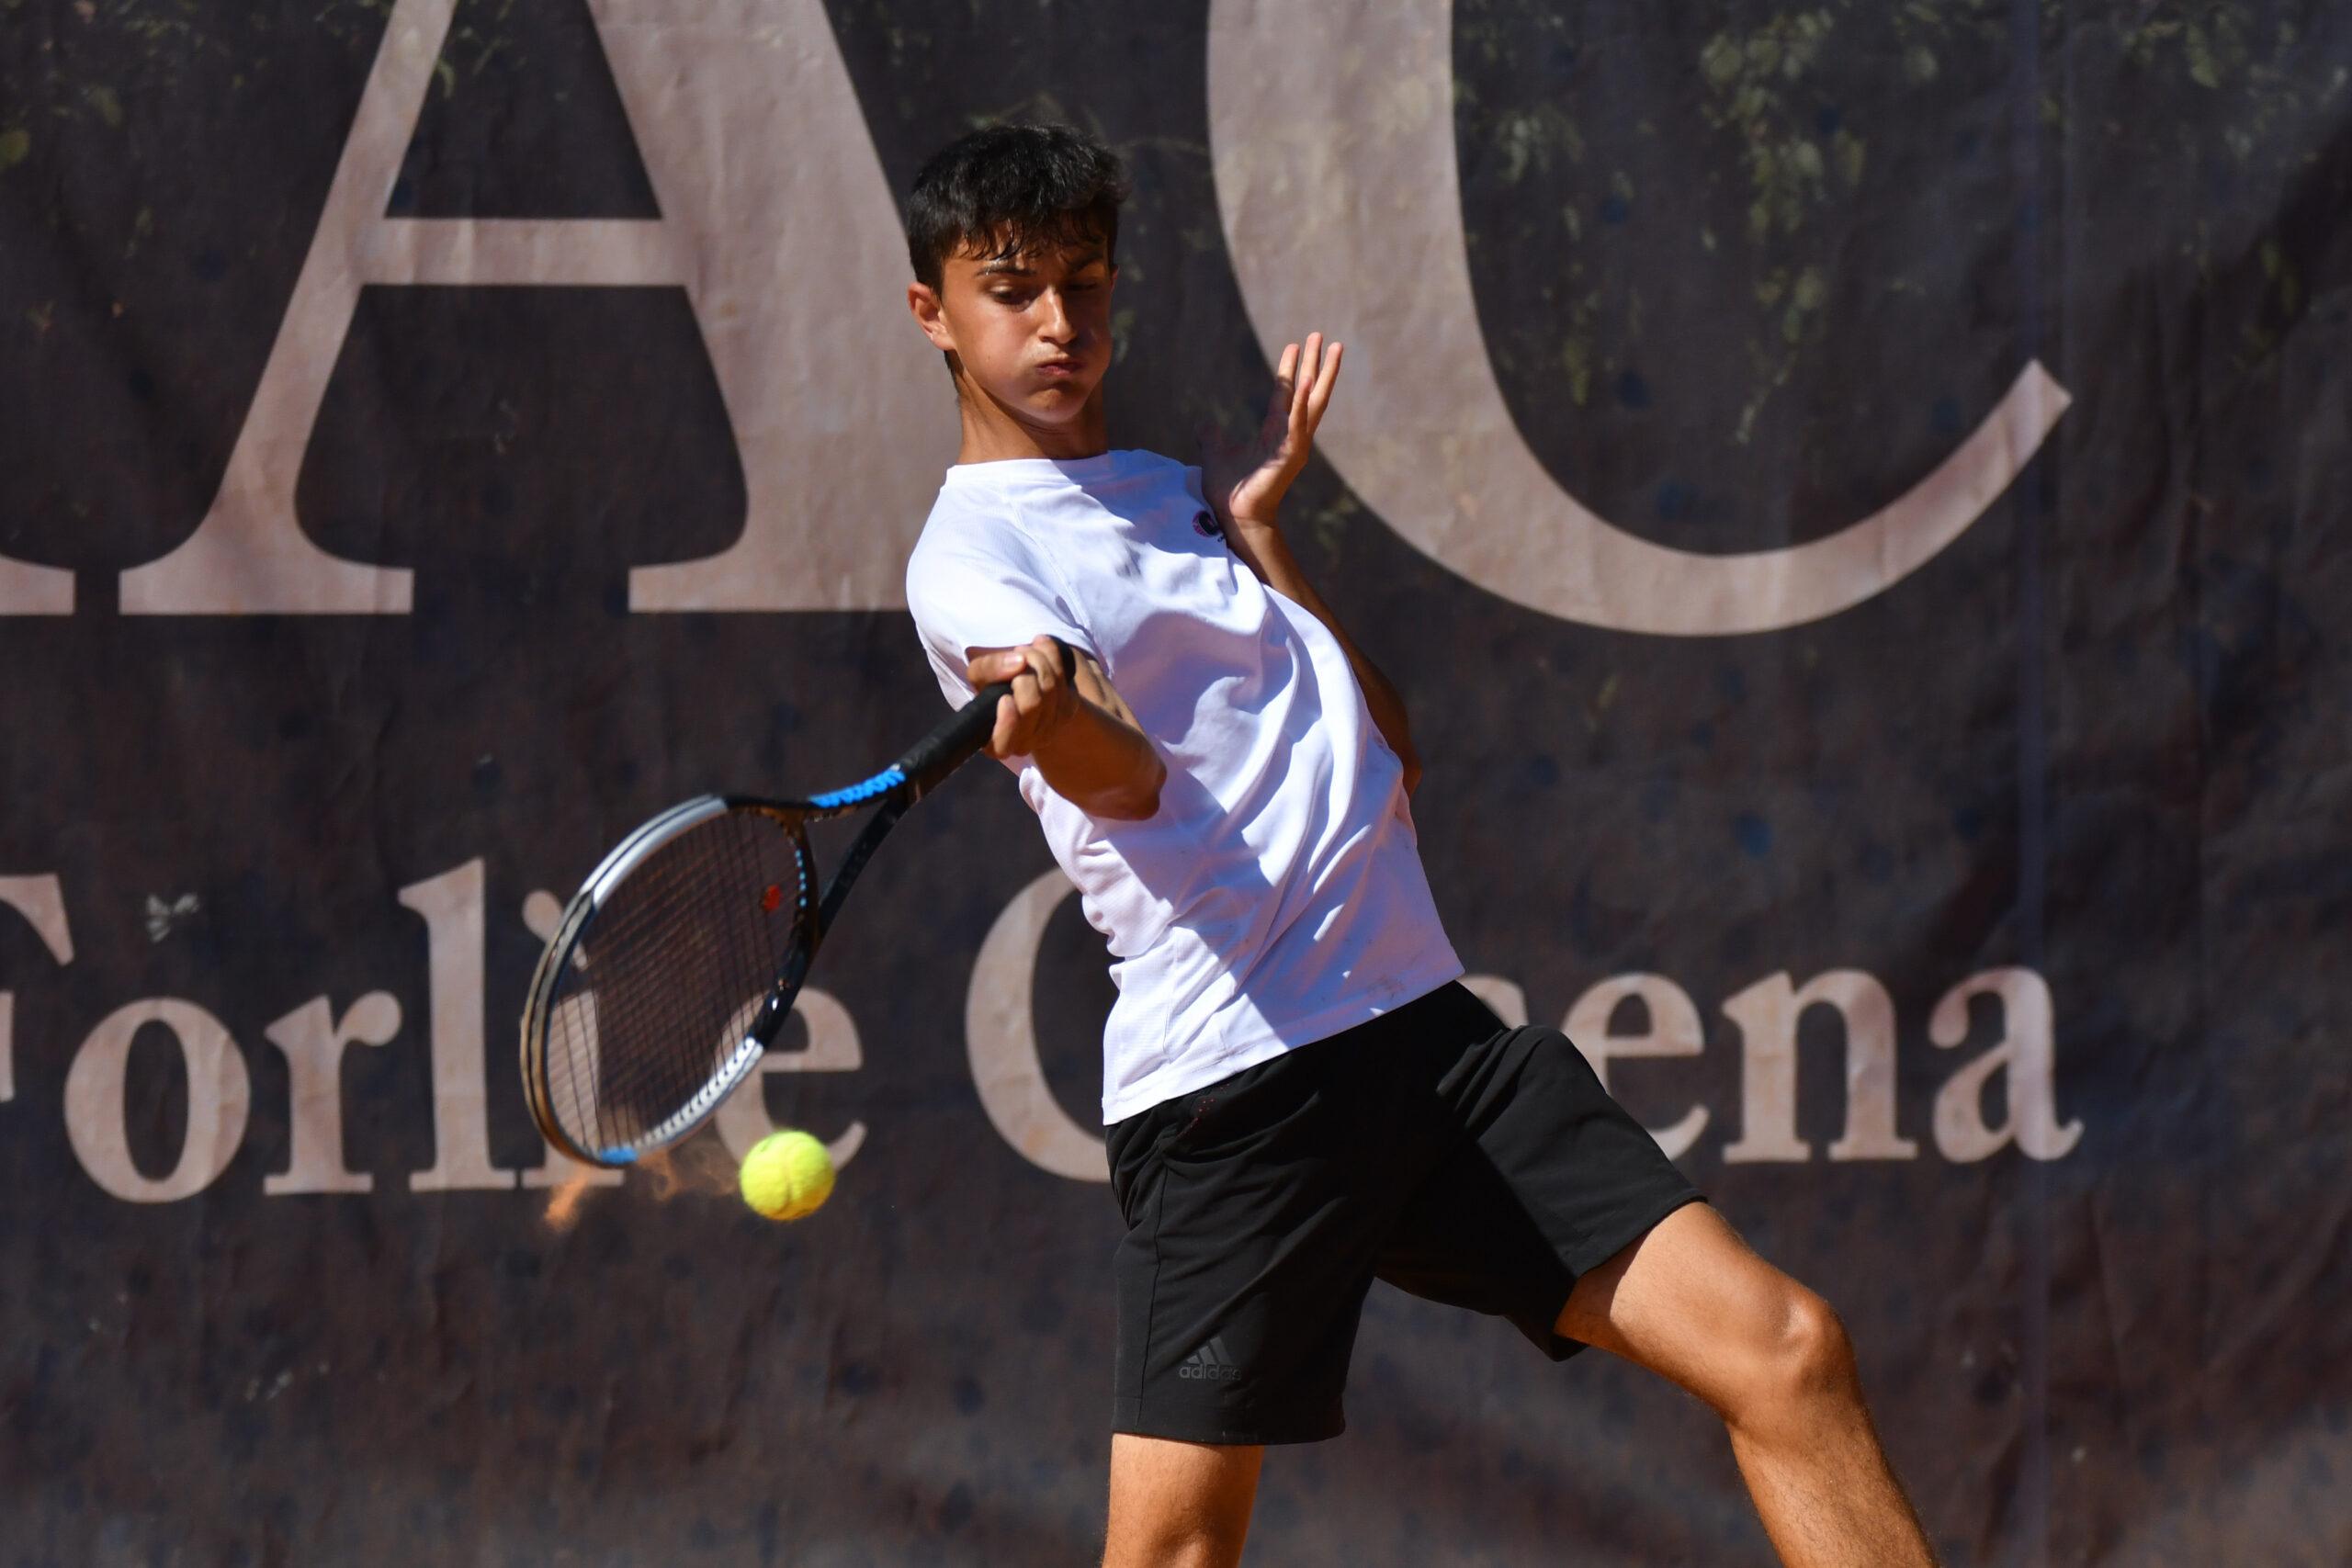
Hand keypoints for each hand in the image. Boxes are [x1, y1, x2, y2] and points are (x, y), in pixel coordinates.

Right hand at [964, 636, 1077, 759]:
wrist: (1018, 684)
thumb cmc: (991, 686)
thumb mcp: (978, 676)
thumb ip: (989, 669)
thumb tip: (1020, 662)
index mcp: (995, 744)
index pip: (1003, 742)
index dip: (1008, 721)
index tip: (1004, 698)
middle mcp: (1024, 744)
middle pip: (1032, 704)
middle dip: (1024, 673)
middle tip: (1017, 655)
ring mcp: (1049, 730)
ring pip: (1051, 688)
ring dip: (1039, 659)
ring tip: (1025, 651)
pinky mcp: (1067, 712)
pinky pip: (1065, 680)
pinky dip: (1053, 658)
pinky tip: (1042, 649)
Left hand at [1199, 332, 1342, 534]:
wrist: (1234, 514)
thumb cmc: (1230, 489)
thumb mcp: (1215, 452)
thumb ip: (1212, 436)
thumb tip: (1204, 424)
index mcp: (1275, 433)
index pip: (1286, 394)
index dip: (1290, 369)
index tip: (1295, 345)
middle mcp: (1290, 435)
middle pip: (1308, 392)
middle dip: (1316, 363)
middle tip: (1321, 335)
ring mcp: (1295, 443)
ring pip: (1313, 402)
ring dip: (1322, 373)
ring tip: (1331, 347)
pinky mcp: (1291, 453)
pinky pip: (1298, 422)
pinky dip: (1302, 400)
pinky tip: (1308, 377)